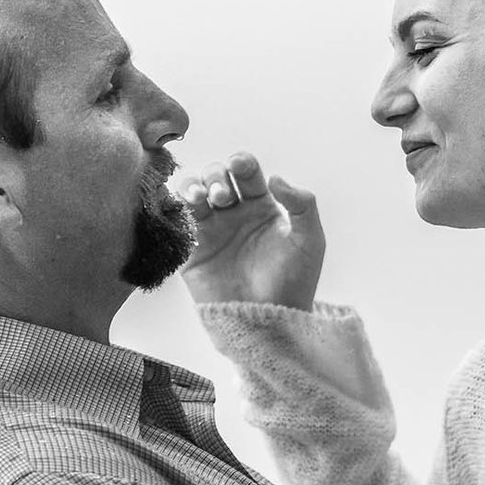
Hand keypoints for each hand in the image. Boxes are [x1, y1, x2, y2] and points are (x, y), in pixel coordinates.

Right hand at [174, 151, 325, 310]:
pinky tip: (183, 206)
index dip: (241, 162)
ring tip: (199, 198)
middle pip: (216, 176)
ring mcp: (212, 231)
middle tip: (222, 197)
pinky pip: (177, 220)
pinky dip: (174, 205)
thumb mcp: (310, 241)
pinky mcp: (192, 250)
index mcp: (262, 207)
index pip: (246, 172)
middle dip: (216, 177)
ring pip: (193, 192)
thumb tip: (275, 177)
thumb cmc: (295, 284)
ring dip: (192, 186)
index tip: (239, 166)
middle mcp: (235, 214)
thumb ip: (302, 204)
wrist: (268, 322)